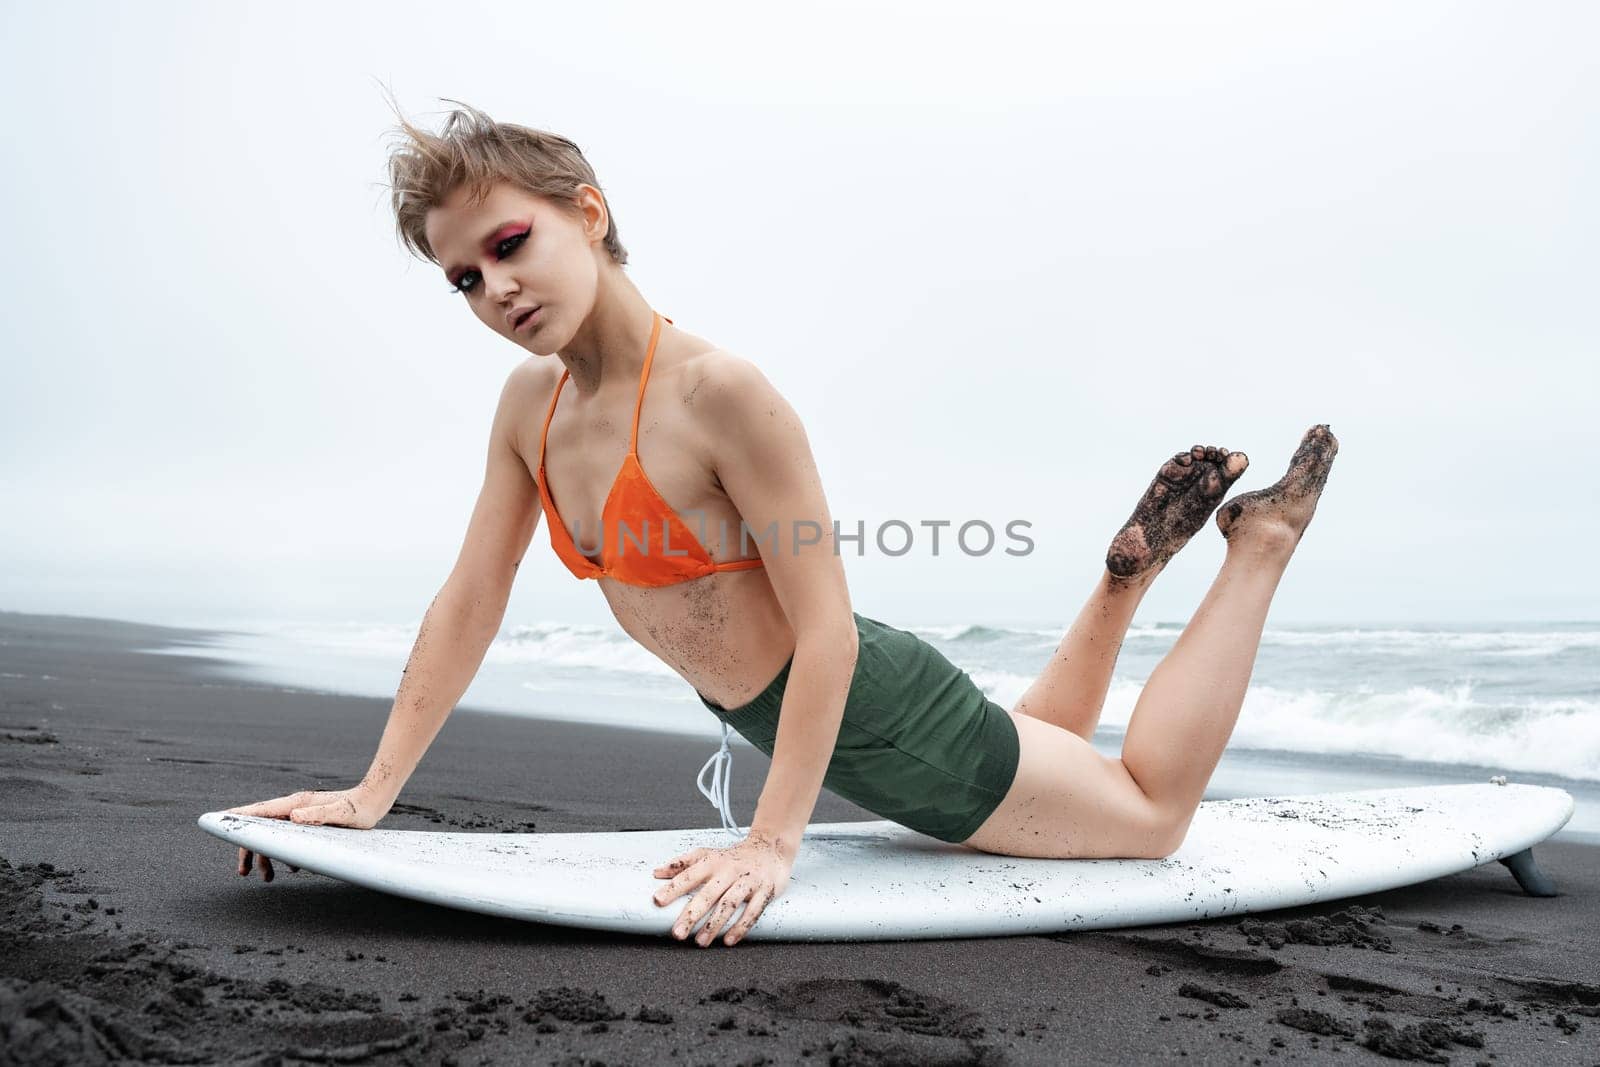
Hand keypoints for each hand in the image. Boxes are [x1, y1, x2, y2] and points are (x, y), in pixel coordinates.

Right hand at [224, 786, 390, 882]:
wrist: (375, 799)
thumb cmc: (360, 808)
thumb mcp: (342, 814)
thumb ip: (319, 814)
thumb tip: (294, 817)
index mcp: (297, 804)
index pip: (261, 811)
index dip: (238, 817)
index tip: (218, 820)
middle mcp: (296, 807)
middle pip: (262, 827)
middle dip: (250, 849)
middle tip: (243, 873)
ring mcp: (302, 814)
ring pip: (275, 835)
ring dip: (268, 856)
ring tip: (268, 879)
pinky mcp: (310, 821)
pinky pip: (289, 837)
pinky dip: (285, 853)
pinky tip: (291, 869)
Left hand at [650, 830, 792, 946]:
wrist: (771, 848)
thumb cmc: (734, 856)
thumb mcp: (707, 855)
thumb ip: (681, 864)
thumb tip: (656, 873)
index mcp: (712, 863)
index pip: (689, 875)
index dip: (673, 887)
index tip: (658, 900)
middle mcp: (729, 871)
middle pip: (708, 894)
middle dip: (691, 914)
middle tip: (677, 933)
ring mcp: (748, 881)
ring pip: (729, 904)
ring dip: (714, 924)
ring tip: (700, 941)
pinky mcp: (765, 890)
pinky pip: (753, 911)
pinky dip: (741, 926)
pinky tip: (729, 940)